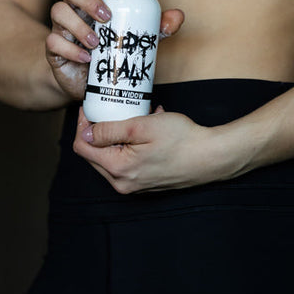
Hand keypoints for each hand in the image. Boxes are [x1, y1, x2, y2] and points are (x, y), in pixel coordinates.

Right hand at [45, 0, 184, 99]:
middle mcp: (74, 9)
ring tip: (97, 42)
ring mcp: (61, 27)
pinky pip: (53, 42)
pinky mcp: (54, 49)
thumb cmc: (112, 52)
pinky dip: (70, 49)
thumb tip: (178, 16)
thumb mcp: (137, 39)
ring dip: (78, 24)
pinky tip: (86, 58)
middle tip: (107, 17)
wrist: (87, 83)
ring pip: (58, 11)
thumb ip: (156, 27)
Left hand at [73, 106, 223, 193]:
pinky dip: (130, 144)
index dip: (82, 125)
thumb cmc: (180, 139)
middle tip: (112, 109)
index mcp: (118, 169)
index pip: (83, 147)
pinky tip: (147, 129)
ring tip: (136, 117)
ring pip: (111, 157)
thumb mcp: (141, 126)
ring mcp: (134, 185)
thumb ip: (109, 130)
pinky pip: (126, 162)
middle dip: (100, 130)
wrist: (211, 157)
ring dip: (117, 136)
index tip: (90, 107)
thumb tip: (86, 133)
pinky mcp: (144, 183)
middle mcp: (122, 183)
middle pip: (94, 154)